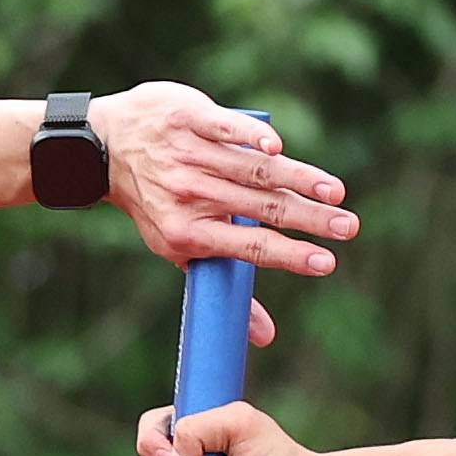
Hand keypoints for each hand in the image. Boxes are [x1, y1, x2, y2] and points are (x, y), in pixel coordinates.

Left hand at [93, 85, 353, 350]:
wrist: (107, 149)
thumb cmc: (158, 204)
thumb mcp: (180, 250)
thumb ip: (227, 286)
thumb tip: (266, 337)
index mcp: (189, 233)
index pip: (249, 248)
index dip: (289, 256)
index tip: (326, 263)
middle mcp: (191, 195)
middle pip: (261, 209)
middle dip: (310, 220)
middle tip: (349, 228)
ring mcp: (190, 155)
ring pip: (253, 170)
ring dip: (298, 180)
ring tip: (336, 193)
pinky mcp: (190, 118)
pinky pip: (226, 127)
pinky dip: (251, 137)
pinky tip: (278, 147)